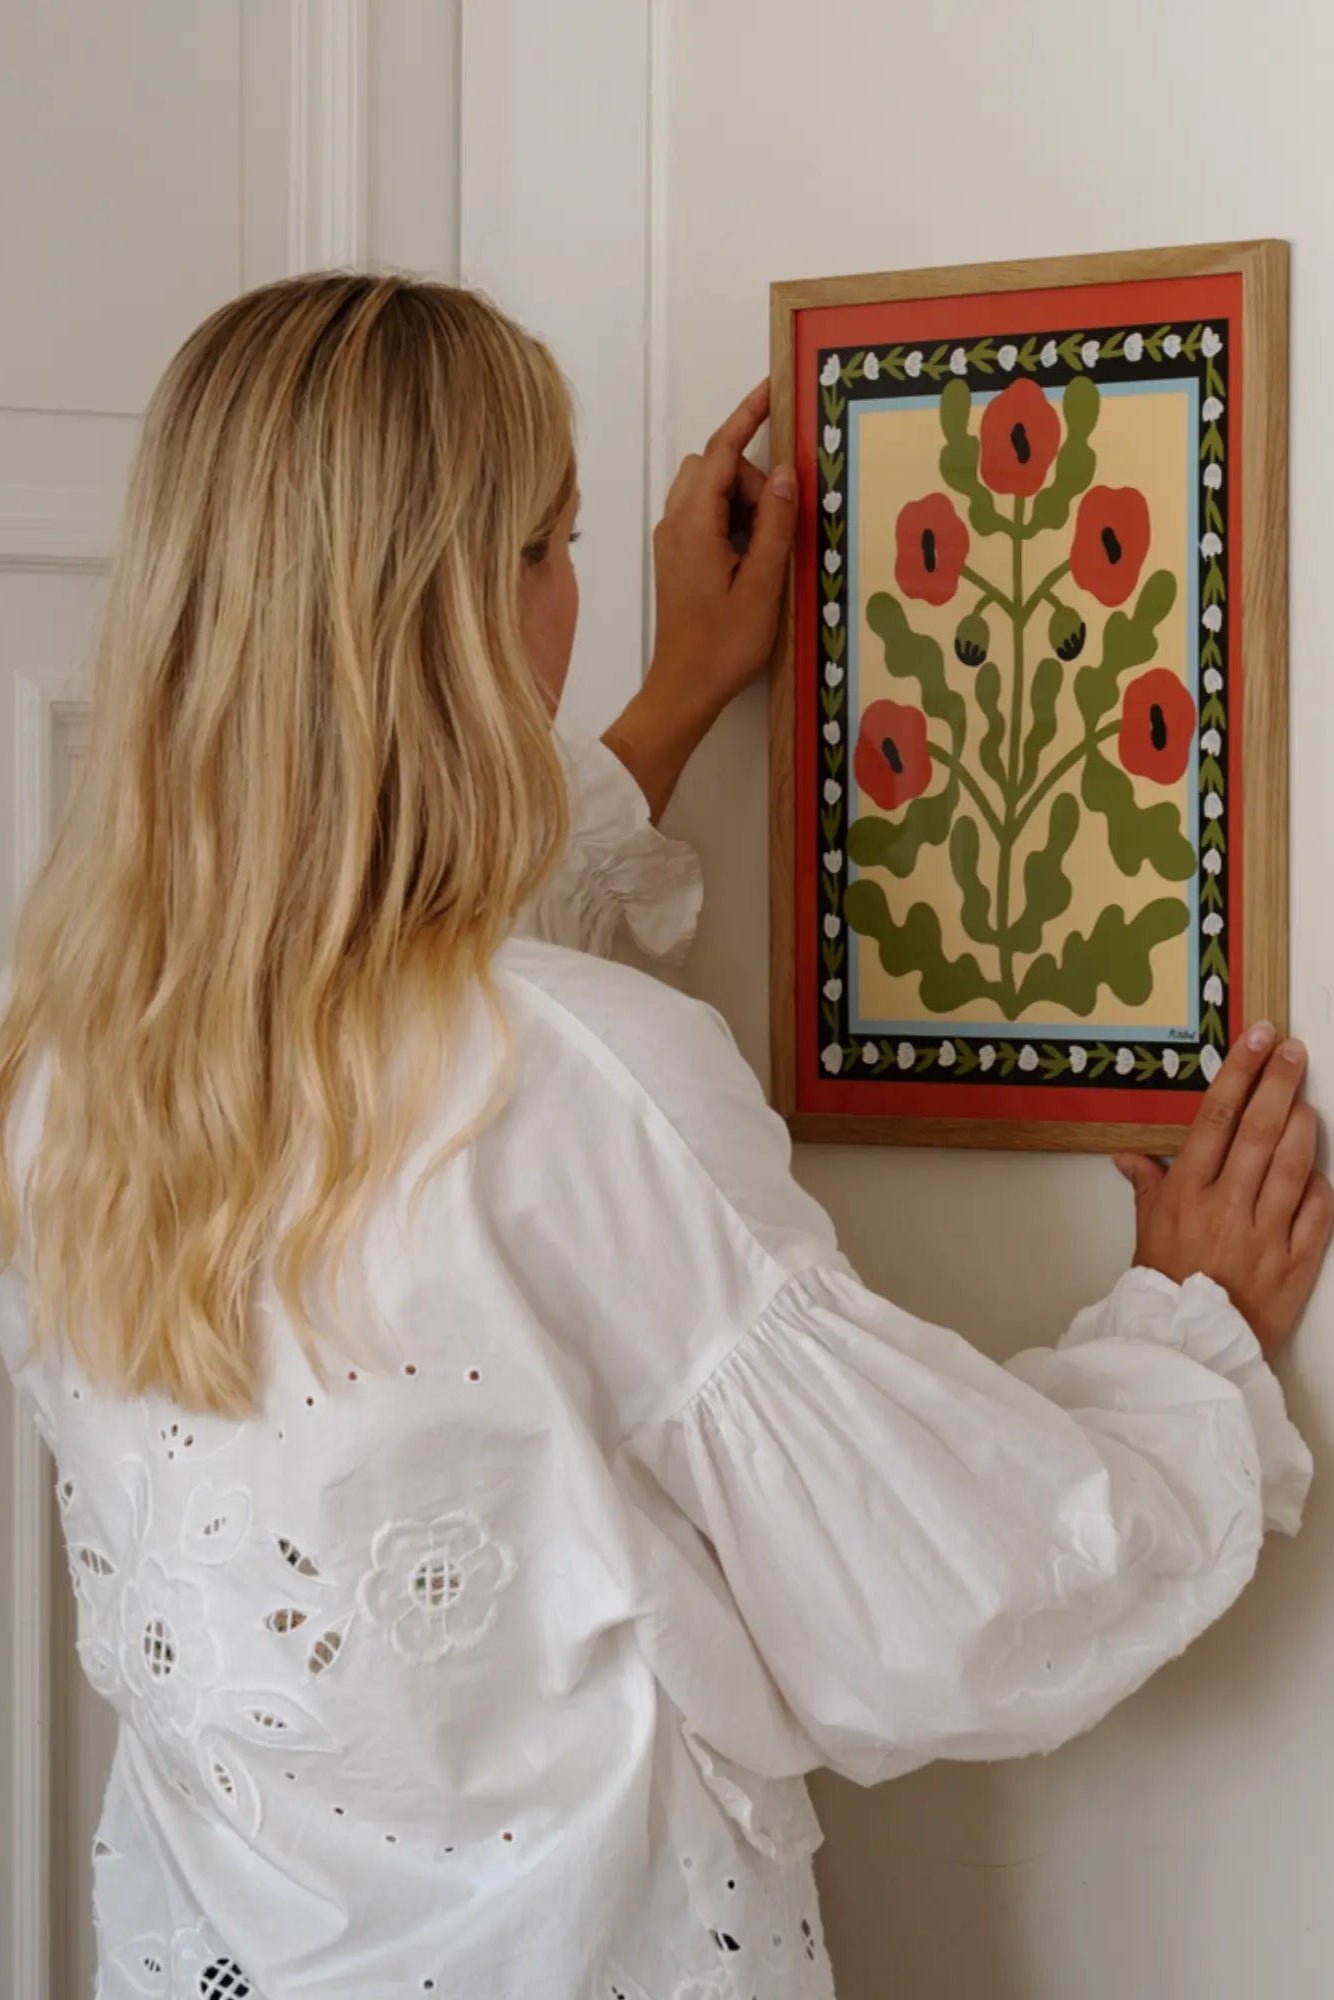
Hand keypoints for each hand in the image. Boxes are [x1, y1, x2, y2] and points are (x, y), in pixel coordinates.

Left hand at [603, 380, 796, 818]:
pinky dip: (733, 522)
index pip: (721, 450)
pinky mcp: (678, 556)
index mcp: (694, 524)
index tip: (773, 389)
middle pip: (716, 467)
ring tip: (766, 552)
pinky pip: (707, 516)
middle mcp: (676, 523)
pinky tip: (752, 559)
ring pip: (711, 491)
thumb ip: (775, 525)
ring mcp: (673, 539)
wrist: (683, 688)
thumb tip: (783, 474)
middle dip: (752, 480)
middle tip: (779, 528)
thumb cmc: (723, 645)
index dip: (748, 415)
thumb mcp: (762, 584)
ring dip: (744, 504)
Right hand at [1115, 1023, 1333, 1353]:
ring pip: (1291, 1165)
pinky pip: (1315, 1212)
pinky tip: (1315, 1168)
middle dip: (1280, 1084)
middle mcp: (1225, 1207)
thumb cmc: (1165, 1286)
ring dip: (1303, 1127)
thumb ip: (1147, 1187)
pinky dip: (1318, 1186)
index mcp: (1186, 1193)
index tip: (1258, 1039)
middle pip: (1259, 1130)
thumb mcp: (1145, 1231)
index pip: (1215, 1118)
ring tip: (1307, 1102)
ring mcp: (1264, 1234)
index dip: (1239, 1074)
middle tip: (1294, 1051)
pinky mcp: (1294, 1263)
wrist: (1187, 1347)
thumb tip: (1131, 1157)